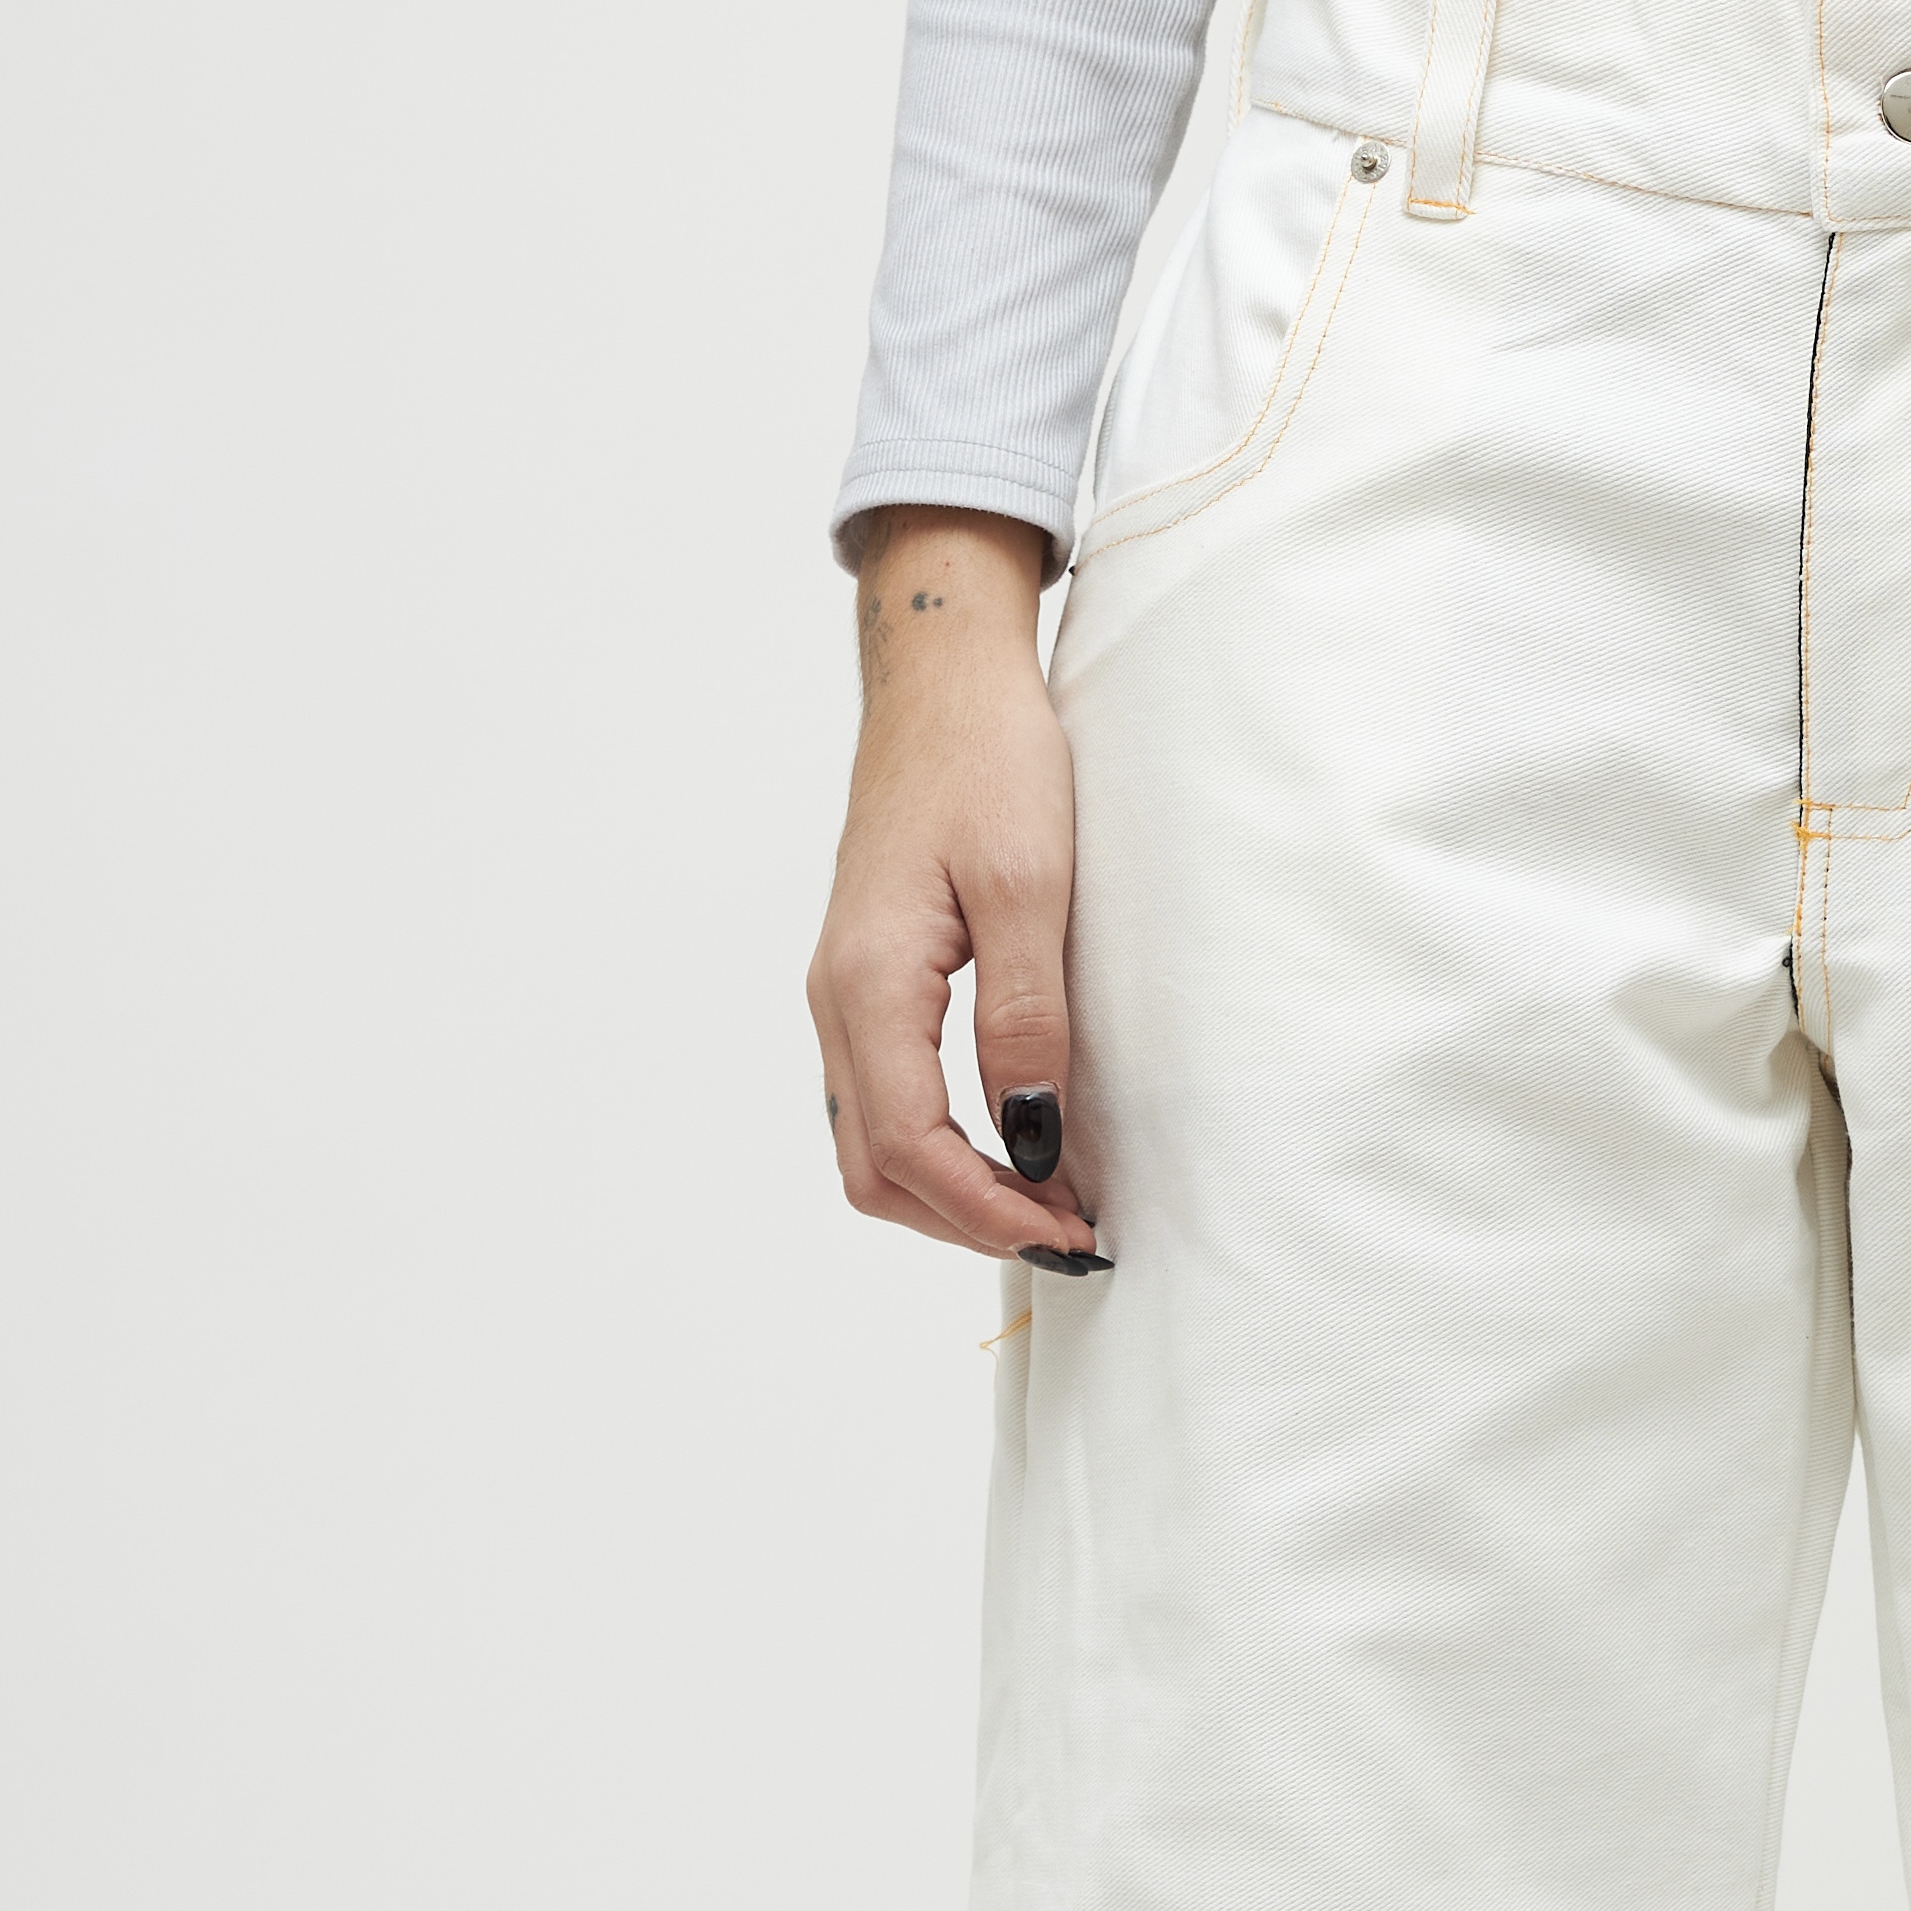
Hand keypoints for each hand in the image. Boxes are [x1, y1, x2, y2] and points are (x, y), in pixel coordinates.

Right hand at [806, 511, 1106, 1264]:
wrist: (942, 676)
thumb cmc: (989, 757)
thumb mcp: (1029, 886)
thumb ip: (1026, 1019)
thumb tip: (1033, 1137)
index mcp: (869, 980)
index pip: (909, 1147)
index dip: (989, 1210)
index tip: (1073, 1233)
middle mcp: (837, 998)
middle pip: (876, 1171)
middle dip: (968, 1220)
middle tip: (1071, 1234)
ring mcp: (844, 993)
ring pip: (873, 1147)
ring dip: (954, 1195)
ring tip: (1050, 1203)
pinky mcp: (867, 983)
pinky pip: (884, 1102)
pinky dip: (942, 1150)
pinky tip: (1013, 1147)